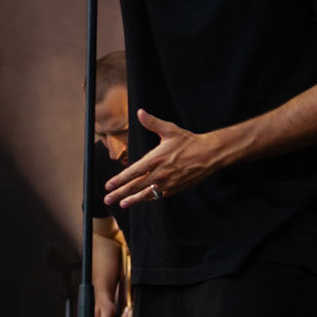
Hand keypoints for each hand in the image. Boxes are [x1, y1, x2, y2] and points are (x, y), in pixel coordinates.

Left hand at [103, 109, 223, 209]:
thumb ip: (152, 122)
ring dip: (132, 200)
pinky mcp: (175, 188)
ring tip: (122, 204)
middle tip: (108, 199)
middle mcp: (160, 173)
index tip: (108, 185)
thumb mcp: (170, 130)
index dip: (119, 180)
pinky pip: (158, 196)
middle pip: (136, 186)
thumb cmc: (188, 141)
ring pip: (146, 194)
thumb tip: (140, 112)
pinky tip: (141, 200)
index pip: (133, 172)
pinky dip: (148, 198)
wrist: (208, 154)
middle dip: (120, 193)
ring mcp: (167, 183)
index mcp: (156, 159)